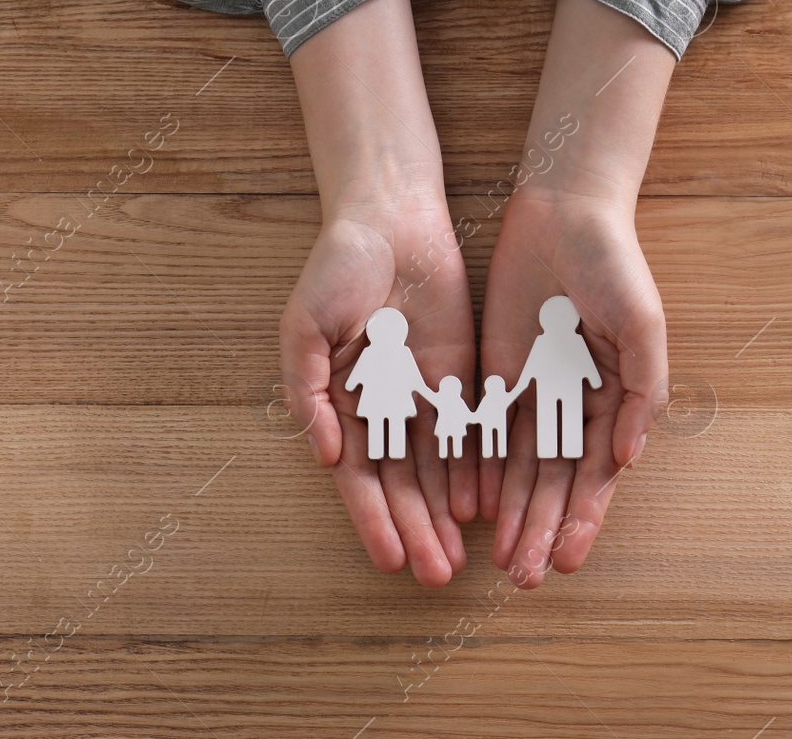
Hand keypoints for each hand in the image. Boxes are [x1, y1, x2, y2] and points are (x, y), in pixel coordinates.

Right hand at [281, 195, 475, 586]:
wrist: (392, 217)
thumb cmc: (338, 266)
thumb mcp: (306, 326)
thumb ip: (308, 390)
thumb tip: (321, 454)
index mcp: (340, 402)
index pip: (358, 475)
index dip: (372, 519)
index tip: (389, 559)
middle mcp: (382, 408)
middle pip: (400, 483)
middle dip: (416, 530)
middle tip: (436, 574)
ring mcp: (422, 394)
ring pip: (436, 468)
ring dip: (445, 514)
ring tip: (460, 558)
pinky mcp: (460, 374)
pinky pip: (470, 431)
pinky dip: (476, 469)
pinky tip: (486, 505)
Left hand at [478, 0, 676, 586]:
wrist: (564, 212)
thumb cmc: (615, 266)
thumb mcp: (641, 326)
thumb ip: (641, 392)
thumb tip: (628, 458)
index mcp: (614, 400)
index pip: (595, 475)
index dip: (581, 518)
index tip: (565, 559)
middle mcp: (574, 404)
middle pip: (554, 482)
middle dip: (541, 529)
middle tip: (523, 578)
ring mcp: (534, 390)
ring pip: (520, 467)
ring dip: (512, 513)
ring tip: (499, 561)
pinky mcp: (495, 370)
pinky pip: (486, 429)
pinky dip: (481, 469)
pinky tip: (472, 506)